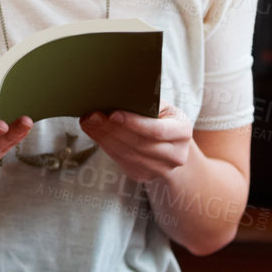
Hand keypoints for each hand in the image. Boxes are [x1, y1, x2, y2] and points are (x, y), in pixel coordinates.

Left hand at [78, 101, 192, 185]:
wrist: (171, 145)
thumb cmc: (162, 118)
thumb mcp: (161, 107)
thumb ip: (145, 103)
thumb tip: (115, 95)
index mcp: (183, 132)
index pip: (157, 131)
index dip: (134, 123)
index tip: (113, 114)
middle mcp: (176, 155)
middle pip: (139, 144)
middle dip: (112, 129)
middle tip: (92, 115)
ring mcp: (161, 170)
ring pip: (127, 154)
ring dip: (104, 138)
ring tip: (89, 122)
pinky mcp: (144, 176)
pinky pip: (121, 161)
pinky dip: (106, 146)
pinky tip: (95, 133)